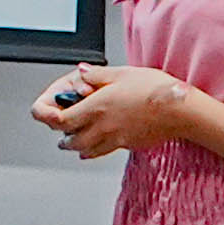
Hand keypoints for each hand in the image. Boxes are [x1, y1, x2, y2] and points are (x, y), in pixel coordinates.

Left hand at [33, 64, 202, 162]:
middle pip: (70, 140)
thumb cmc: (155, 89)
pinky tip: (98, 143)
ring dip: (76, 145)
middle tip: (59, 131)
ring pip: (85, 150)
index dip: (47, 116)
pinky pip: (104, 151)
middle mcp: (102, 127)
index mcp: (96, 107)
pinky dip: (95, 149)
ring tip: (73, 140)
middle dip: (62, 135)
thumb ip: (96, 76)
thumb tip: (81, 74)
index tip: (43, 112)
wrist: (180, 110)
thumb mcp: (122, 73)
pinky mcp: (127, 145)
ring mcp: (115, 139)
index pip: (59, 120)